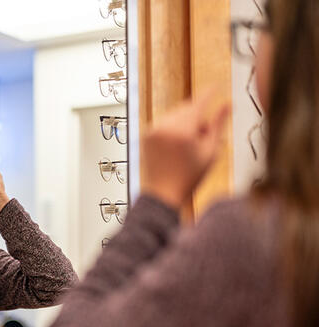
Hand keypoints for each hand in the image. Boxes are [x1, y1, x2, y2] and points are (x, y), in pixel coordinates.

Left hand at [141, 88, 230, 208]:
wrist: (164, 192)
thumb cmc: (190, 175)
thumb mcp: (210, 150)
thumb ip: (218, 124)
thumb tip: (228, 104)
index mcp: (183, 130)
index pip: (199, 103)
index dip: (209, 93)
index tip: (217, 85)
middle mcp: (165, 126)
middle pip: (187, 109)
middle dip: (198, 117)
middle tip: (204, 137)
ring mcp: (153, 129)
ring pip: (176, 115)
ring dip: (186, 122)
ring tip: (190, 145)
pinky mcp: (146, 134)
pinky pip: (165, 122)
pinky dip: (174, 128)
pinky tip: (177, 147)